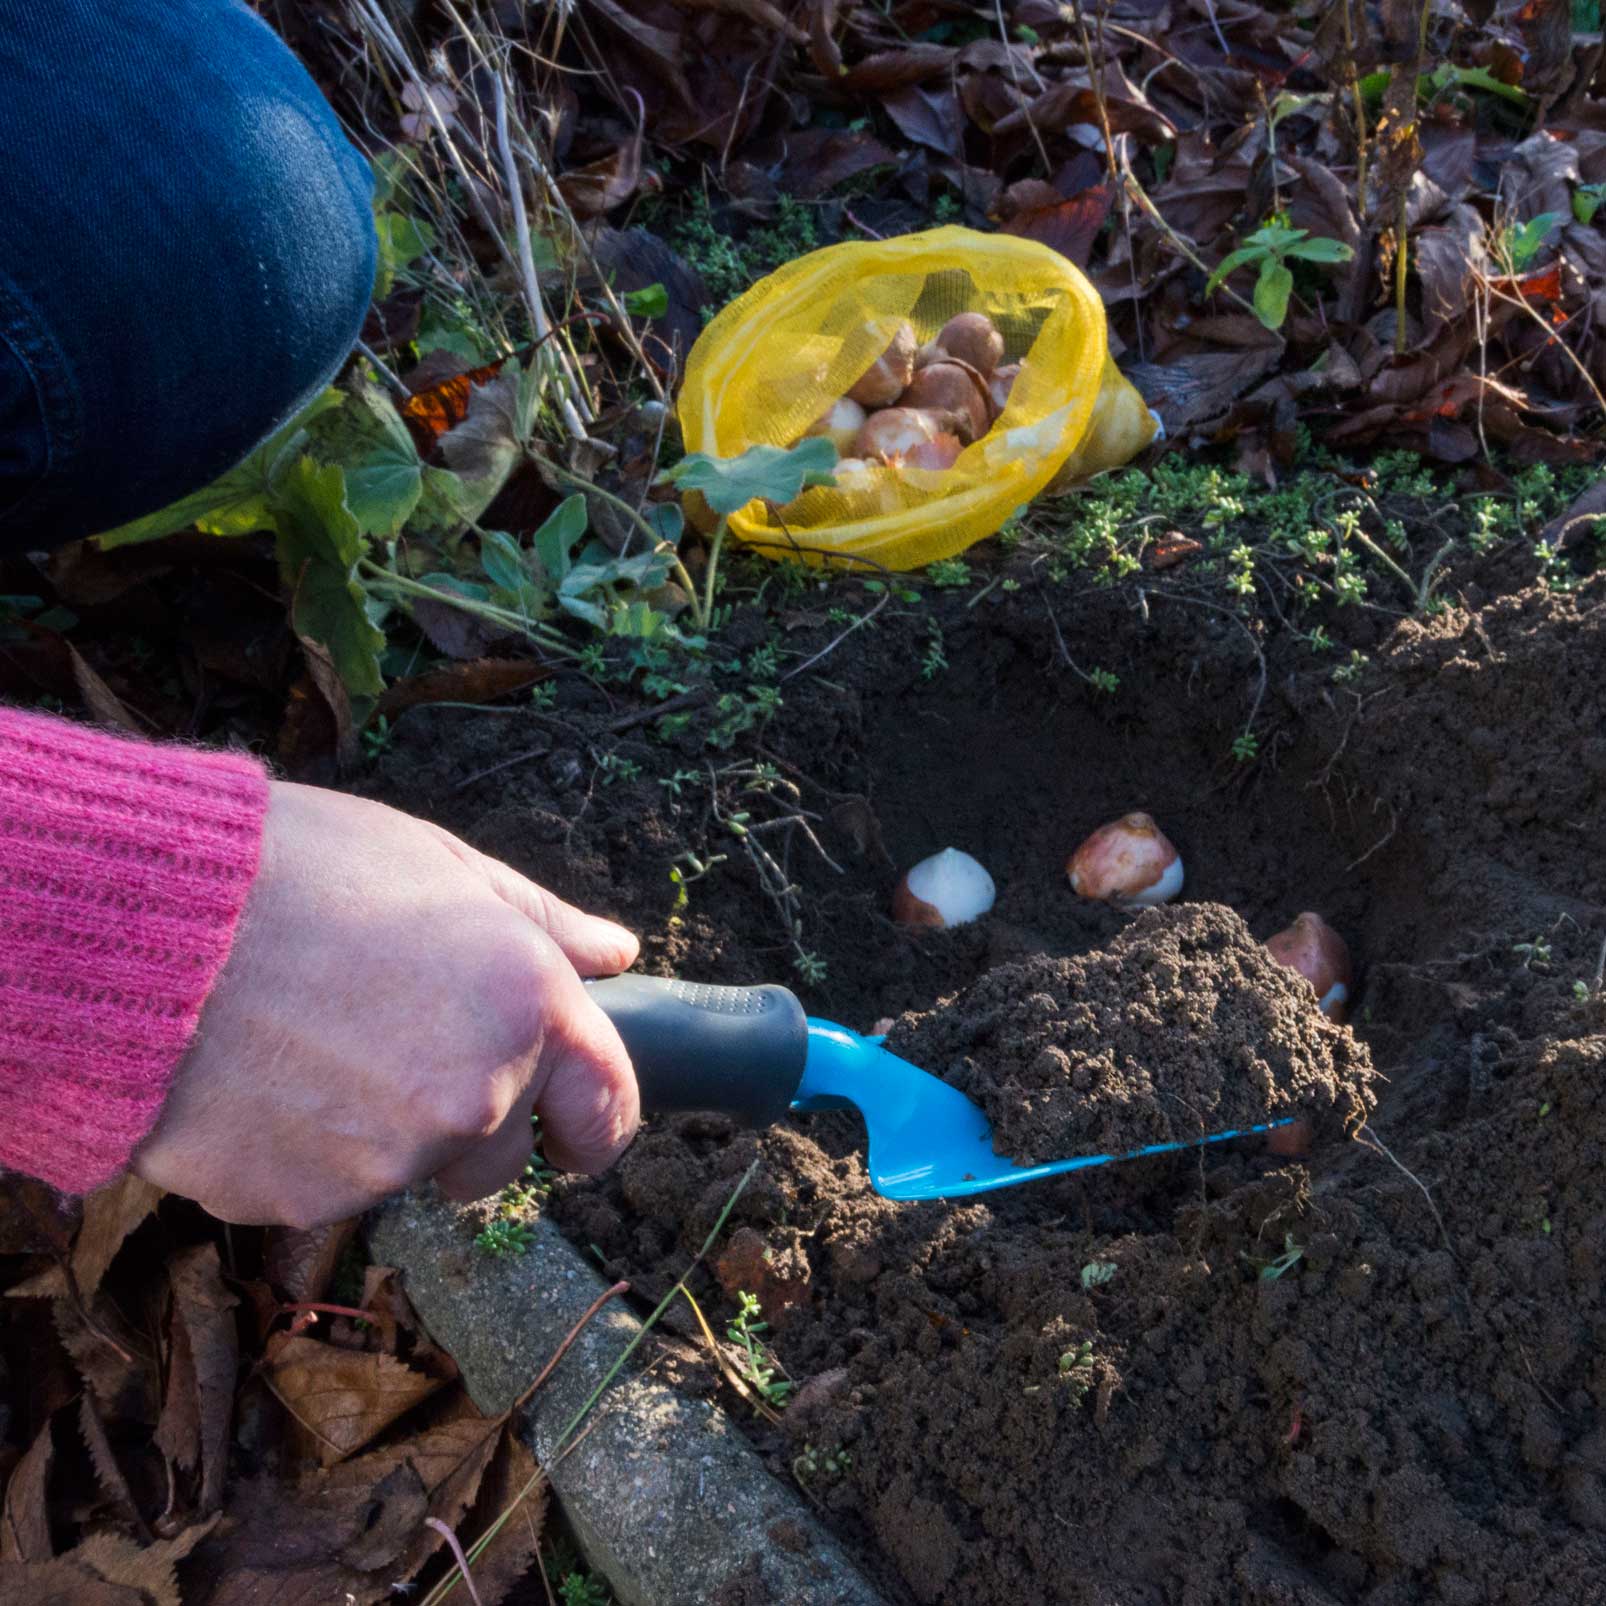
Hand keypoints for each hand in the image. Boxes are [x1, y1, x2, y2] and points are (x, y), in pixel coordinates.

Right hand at [132, 782, 640, 1226]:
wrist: (146, 921)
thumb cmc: (298, 869)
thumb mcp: (440, 863)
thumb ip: (542, 924)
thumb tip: (617, 954)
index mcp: (526, 1006)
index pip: (607, 1109)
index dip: (594, 1125)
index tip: (574, 1131)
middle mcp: (475, 1094)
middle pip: (505, 1158)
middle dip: (471, 1122)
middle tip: (397, 1046)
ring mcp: (390, 1158)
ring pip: (413, 1171)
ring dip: (385, 1132)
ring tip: (315, 1045)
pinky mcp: (305, 1200)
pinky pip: (330, 1189)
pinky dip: (309, 1151)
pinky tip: (266, 1078)